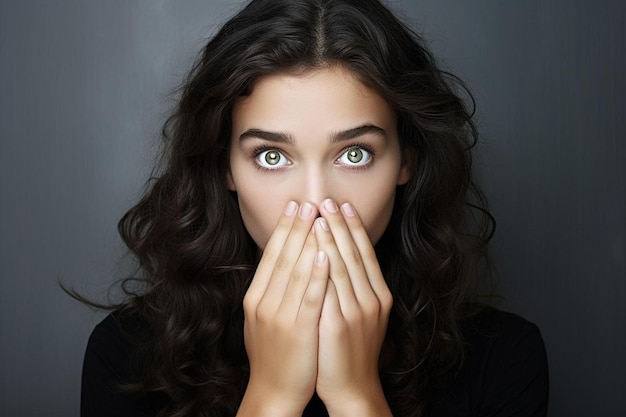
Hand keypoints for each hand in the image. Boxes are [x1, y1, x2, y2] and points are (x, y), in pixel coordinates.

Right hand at [238, 201, 329, 416]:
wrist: (274, 392)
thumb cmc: (274, 355)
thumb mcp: (263, 320)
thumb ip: (270, 291)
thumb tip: (281, 262)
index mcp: (255, 299)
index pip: (271, 257)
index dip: (283, 230)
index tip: (294, 207)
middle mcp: (264, 303)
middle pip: (282, 257)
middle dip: (296, 227)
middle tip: (307, 201)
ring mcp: (280, 316)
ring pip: (296, 271)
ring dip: (308, 241)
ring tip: (319, 217)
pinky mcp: (298, 329)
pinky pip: (309, 296)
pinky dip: (317, 273)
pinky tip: (325, 254)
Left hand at [313, 199, 392, 416]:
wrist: (352, 388)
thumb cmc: (350, 350)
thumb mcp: (361, 316)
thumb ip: (354, 289)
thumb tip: (338, 259)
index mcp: (378, 296)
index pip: (365, 254)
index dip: (354, 228)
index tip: (343, 205)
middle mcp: (371, 300)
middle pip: (354, 254)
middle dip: (340, 224)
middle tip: (327, 199)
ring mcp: (356, 312)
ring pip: (342, 267)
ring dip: (329, 238)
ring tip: (317, 215)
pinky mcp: (337, 325)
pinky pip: (327, 289)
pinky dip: (320, 266)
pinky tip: (311, 249)